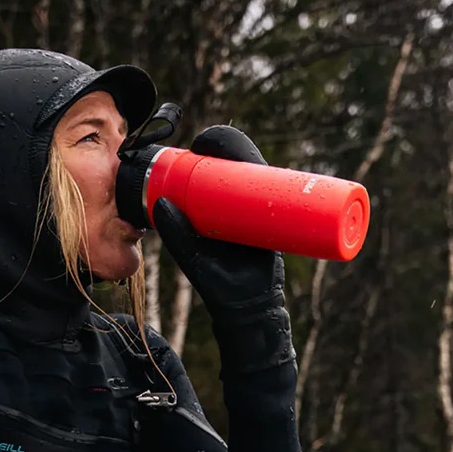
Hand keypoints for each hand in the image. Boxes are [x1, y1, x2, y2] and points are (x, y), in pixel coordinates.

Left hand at [152, 125, 284, 318]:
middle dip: (232, 145)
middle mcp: (241, 203)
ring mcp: (262, 211)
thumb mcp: (193, 257)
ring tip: (241, 153)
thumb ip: (177, 234)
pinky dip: (292, 184)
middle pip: (241, 163)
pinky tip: (281, 170)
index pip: (216, 167)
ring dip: (254, 157)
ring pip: (264, 174)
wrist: (247, 308)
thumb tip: (160, 203)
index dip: (212, 147)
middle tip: (216, 145)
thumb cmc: (218, 285)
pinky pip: (290, 198)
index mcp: (217, 206)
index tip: (201, 143)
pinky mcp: (281, 223)